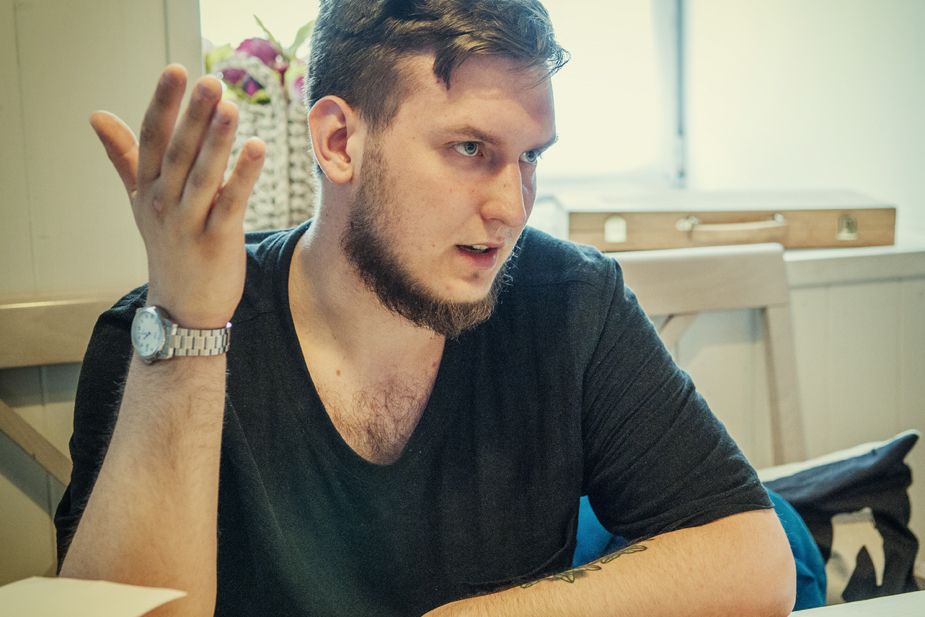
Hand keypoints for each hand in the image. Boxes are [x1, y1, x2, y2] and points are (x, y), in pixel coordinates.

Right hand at [90, 64, 265, 327]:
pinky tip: (257, 148)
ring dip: (217, 141)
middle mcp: (164, 203)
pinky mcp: (217, 241)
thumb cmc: (168, 245)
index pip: (152, 138)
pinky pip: (230, 203)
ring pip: (203, 175)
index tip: (176, 70)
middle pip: (178, 152)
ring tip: (230, 107)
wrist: (183, 307)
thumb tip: (98, 115)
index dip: (163, 104)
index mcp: (148, 188)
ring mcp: (189, 223)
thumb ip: (125, 156)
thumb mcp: (141, 200)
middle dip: (192, 116)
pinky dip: (243, 176)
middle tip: (209, 81)